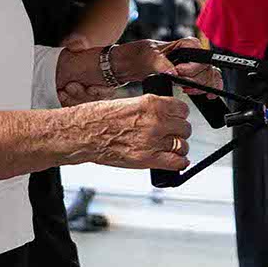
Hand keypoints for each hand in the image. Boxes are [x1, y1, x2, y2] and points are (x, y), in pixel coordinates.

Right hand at [65, 95, 190, 170]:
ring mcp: (152, 141)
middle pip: (185, 127)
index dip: (180, 115)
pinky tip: (175, 161)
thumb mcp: (130, 103)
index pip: (182, 109)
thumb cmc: (99, 118)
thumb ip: (150, 109)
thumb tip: (164, 115)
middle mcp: (155, 121)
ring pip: (182, 145)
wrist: (83, 133)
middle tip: (172, 134)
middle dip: (180, 131)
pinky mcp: (147, 159)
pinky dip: (179, 163)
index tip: (176, 119)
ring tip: (171, 148)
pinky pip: (176, 162)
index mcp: (151, 103)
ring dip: (179, 147)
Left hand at [113, 37, 223, 97]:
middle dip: (197, 79)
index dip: (194, 68)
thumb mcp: (151, 57)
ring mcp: (194, 65)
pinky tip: (201, 94)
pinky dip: (206, 88)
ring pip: (209, 76)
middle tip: (183, 84)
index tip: (180, 72)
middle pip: (208, 68)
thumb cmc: (143, 54)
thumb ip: (163, 64)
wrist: (135, 63)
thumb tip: (173, 72)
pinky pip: (207, 81)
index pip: (202, 57)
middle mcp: (193, 54)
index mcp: (187, 44)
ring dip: (200, 86)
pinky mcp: (192, 75)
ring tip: (186, 89)